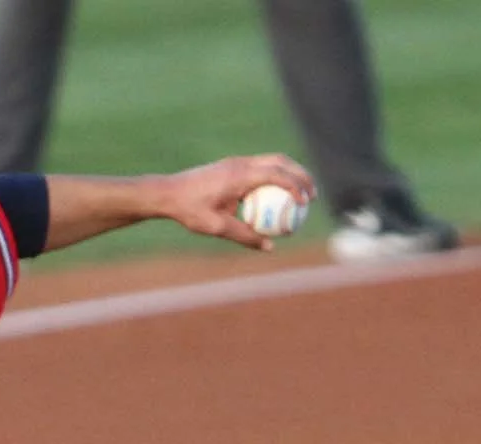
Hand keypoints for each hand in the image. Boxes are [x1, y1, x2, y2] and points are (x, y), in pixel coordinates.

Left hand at [153, 155, 315, 250]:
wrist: (167, 193)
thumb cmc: (189, 210)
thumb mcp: (217, 227)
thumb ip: (245, 236)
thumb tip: (269, 246)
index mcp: (239, 175)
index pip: (276, 175)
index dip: (295, 186)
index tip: (306, 202)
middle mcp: (240, 164)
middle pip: (281, 162)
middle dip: (301, 175)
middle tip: (313, 195)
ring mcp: (236, 162)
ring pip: (272, 161)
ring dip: (290, 173)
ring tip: (301, 193)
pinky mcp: (232, 165)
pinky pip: (260, 167)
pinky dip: (274, 177)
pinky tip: (277, 196)